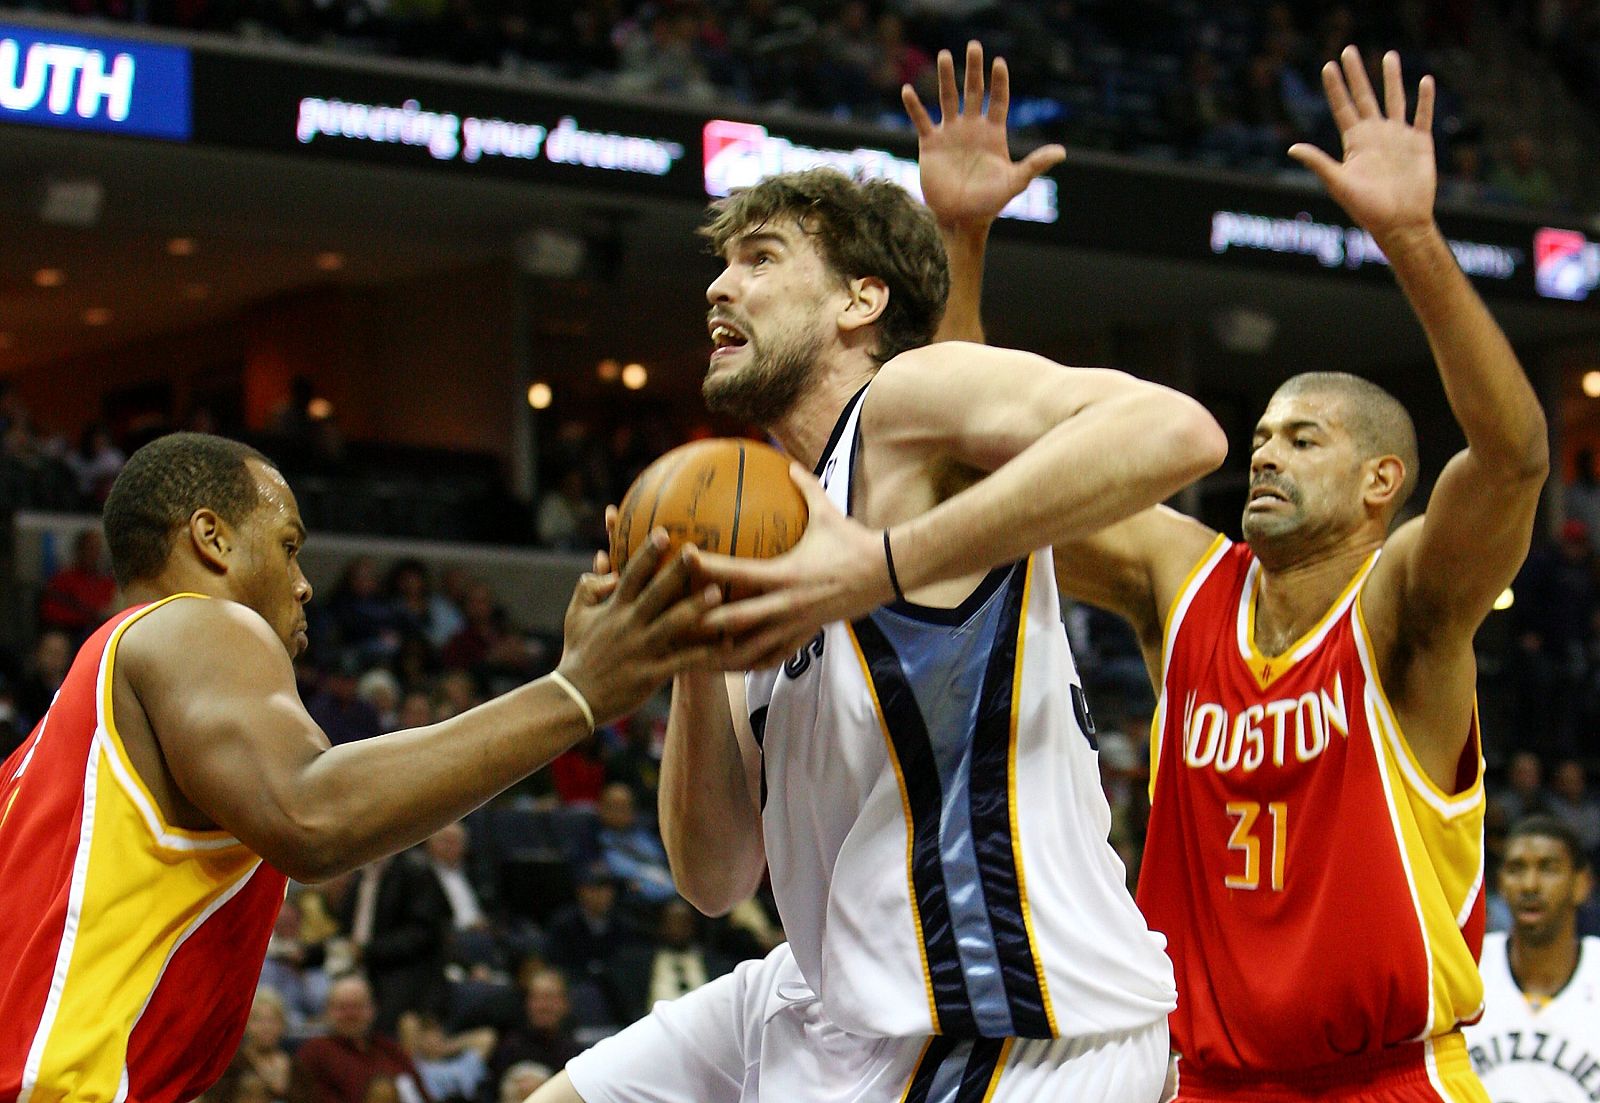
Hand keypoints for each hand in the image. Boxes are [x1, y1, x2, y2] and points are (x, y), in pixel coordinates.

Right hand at [557, 530, 723, 722]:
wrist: (574, 698)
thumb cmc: (578, 653)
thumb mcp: (575, 616)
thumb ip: (589, 586)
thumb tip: (603, 560)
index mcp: (613, 609)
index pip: (630, 575)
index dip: (646, 554)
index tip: (664, 532)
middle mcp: (629, 626)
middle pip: (655, 594)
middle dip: (676, 572)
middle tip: (696, 551)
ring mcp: (641, 650)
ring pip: (672, 626)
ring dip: (695, 609)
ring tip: (717, 593)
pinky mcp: (651, 675)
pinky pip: (682, 662)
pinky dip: (704, 653)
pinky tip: (727, 644)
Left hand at [688, 464, 889, 669]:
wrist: (888, 573)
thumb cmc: (854, 541)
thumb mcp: (827, 512)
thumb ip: (804, 487)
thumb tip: (787, 463)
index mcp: (785, 573)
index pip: (736, 572)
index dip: (706, 566)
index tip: (681, 558)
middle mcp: (787, 604)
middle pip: (733, 621)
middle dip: (701, 623)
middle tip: (670, 620)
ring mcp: (796, 625)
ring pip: (750, 649)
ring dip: (721, 654)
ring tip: (692, 658)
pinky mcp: (806, 636)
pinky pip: (773, 656)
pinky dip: (750, 662)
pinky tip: (731, 664)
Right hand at [903, 40, 1065, 229]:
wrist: (961, 218)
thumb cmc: (990, 203)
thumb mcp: (1015, 182)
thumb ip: (1035, 164)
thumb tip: (1062, 152)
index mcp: (993, 133)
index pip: (998, 100)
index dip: (999, 82)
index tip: (999, 62)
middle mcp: (972, 128)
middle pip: (974, 91)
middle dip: (974, 69)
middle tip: (973, 46)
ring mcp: (950, 134)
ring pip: (947, 98)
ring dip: (946, 78)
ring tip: (944, 55)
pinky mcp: (930, 145)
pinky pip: (922, 120)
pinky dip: (914, 106)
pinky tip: (908, 90)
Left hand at [1288, 47, 1436, 244]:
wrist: (1401, 222)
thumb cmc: (1367, 209)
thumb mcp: (1339, 184)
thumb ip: (1318, 163)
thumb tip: (1291, 148)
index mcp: (1355, 142)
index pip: (1342, 107)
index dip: (1335, 87)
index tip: (1327, 65)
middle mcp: (1375, 135)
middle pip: (1365, 96)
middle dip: (1357, 74)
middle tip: (1348, 50)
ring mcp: (1398, 137)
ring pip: (1394, 100)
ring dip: (1392, 78)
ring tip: (1388, 56)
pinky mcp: (1420, 144)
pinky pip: (1423, 116)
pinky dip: (1425, 99)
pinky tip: (1425, 81)